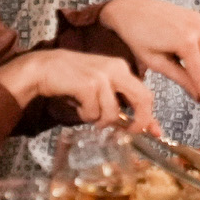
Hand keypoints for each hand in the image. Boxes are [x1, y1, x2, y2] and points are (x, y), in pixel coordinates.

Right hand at [3, 50, 159, 134]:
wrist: (43, 67)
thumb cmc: (72, 78)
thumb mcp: (101, 86)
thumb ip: (119, 102)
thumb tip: (139, 126)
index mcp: (121, 68)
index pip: (145, 93)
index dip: (151, 116)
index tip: (156, 132)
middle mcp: (117, 69)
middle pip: (142, 99)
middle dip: (139, 121)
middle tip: (128, 131)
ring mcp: (103, 76)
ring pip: (113, 113)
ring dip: (98, 118)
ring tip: (86, 109)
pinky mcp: (89, 84)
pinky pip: (93, 113)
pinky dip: (84, 114)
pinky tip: (76, 103)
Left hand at [96, 0, 199, 110]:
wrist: (128, 9)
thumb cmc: (135, 34)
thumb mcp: (155, 62)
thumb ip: (180, 78)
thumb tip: (196, 94)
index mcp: (186, 41)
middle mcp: (197, 28)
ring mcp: (198, 21)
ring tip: (197, 83)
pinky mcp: (196, 18)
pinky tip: (192, 65)